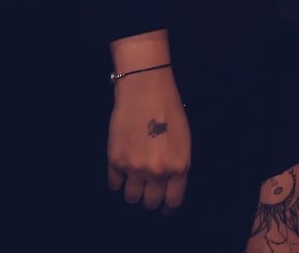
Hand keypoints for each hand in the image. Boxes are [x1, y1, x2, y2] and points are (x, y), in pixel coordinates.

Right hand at [107, 67, 190, 213]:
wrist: (145, 90)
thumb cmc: (169, 110)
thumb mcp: (184, 141)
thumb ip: (177, 166)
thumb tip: (169, 185)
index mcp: (179, 167)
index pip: (173, 201)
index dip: (168, 208)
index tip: (164, 208)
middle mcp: (158, 172)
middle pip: (150, 203)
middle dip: (149, 199)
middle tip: (147, 191)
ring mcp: (135, 168)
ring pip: (131, 197)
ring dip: (132, 192)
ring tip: (133, 181)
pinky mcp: (116, 161)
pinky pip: (114, 184)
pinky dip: (117, 181)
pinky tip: (121, 171)